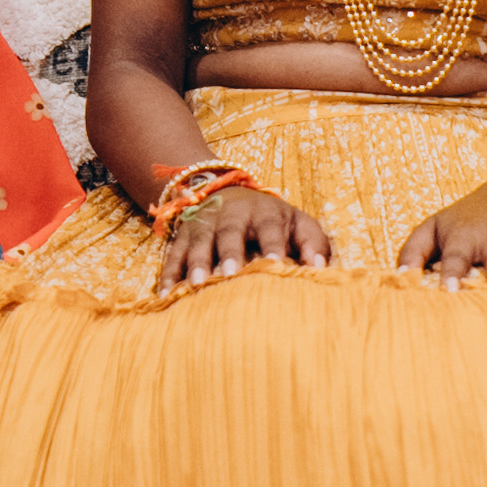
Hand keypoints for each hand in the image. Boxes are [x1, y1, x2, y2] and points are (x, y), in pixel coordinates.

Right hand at [164, 182, 328, 289]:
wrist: (226, 192)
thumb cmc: (271, 220)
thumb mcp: (297, 223)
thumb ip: (313, 243)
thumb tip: (320, 268)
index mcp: (264, 212)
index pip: (269, 227)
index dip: (272, 245)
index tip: (275, 264)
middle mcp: (231, 215)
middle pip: (230, 232)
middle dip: (229, 252)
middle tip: (229, 274)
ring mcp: (203, 224)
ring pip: (198, 241)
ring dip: (195, 262)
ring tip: (196, 284)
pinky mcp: (182, 237)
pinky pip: (173, 255)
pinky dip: (169, 274)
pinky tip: (167, 295)